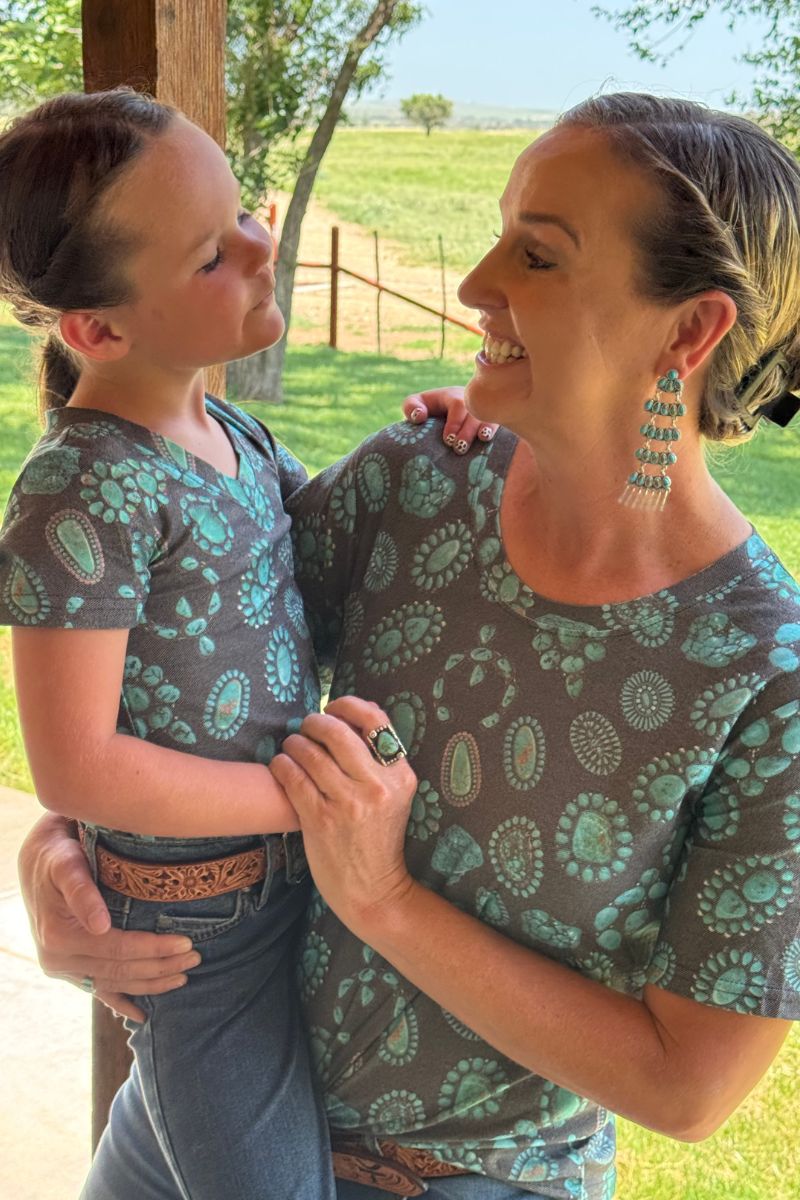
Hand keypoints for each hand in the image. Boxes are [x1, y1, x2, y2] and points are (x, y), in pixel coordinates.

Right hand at [18, 813, 200, 1020]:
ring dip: (150, 983)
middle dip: (160, 967)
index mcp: (59, 936)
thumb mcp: (66, 863)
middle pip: (120, 970)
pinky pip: (99, 990)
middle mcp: (58, 960)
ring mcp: (63, 969)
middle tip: (195, 958)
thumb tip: (101, 925)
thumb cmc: (56, 856)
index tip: (186, 942)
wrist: (36, 862)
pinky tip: (141, 1016)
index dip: (153, 948)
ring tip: (183, 977)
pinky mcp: (69, 969)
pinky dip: (121, 1002)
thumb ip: (81, 891)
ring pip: (114, 983)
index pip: (117, 949)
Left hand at [270, 696, 416, 934]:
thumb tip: (361, 708)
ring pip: (310, 752)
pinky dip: (281, 764)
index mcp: (400, 776)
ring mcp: (348, 803)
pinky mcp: (320, 820)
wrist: (372, 890)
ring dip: (294, 742)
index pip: (375, 720)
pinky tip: (280, 765)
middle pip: (337, 731)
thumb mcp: (395, 795)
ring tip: (291, 747)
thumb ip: (381, 757)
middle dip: (314, 721)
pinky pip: (293, 777)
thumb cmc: (378, 838)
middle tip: (305, 726)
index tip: (332, 708)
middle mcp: (377, 786)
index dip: (347, 705)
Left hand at [402, 387, 497, 452]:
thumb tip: (419, 416)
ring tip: (482, 439)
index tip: (448, 440)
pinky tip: (495, 440)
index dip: (455, 422)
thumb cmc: (428, 411)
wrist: (444, 417)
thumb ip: (411, 407)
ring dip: (487, 428)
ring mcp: (484, 410)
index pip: (458, 405)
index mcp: (452, 396)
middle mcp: (472, 402)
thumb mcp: (416, 404)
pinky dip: (499, 431)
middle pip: (475, 412)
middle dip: (468, 430)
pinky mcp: (494, 420)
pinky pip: (501, 422)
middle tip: (459, 448)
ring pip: (490, 416)